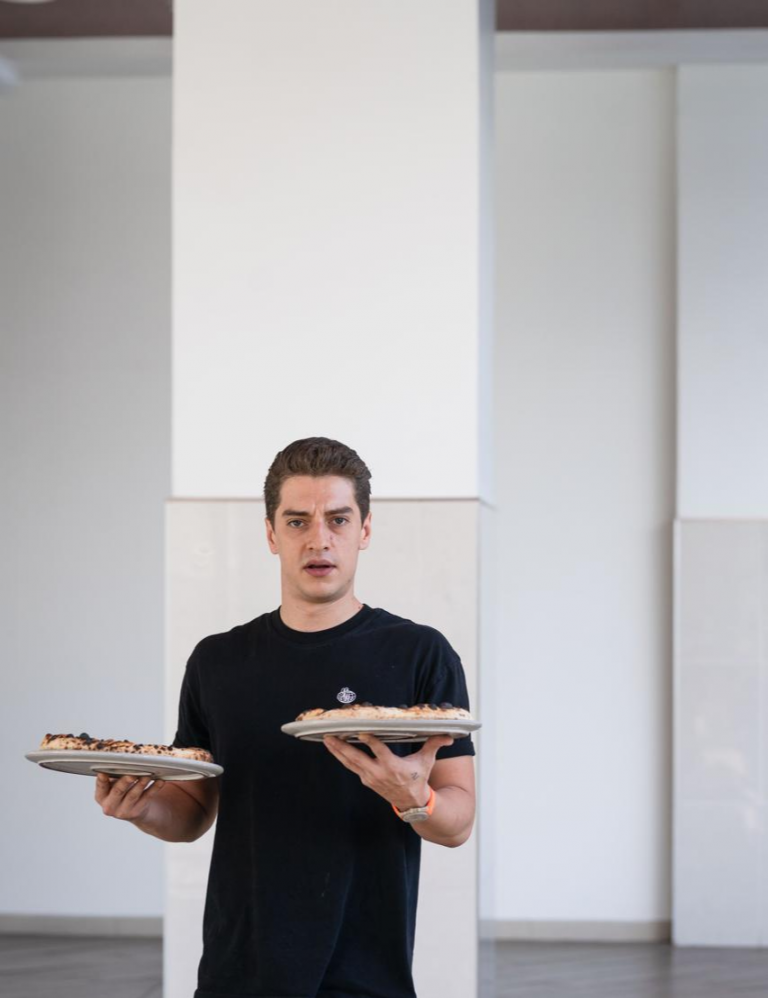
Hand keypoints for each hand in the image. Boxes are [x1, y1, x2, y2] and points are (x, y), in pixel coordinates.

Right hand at [94, 772, 165, 823]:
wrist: (132, 810)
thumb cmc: (122, 791)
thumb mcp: (113, 784)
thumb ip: (115, 773)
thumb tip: (124, 755)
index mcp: (101, 796)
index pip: (101, 786)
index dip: (102, 780)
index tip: (103, 772)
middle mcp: (110, 805)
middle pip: (118, 791)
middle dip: (125, 782)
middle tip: (131, 774)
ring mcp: (123, 810)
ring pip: (133, 795)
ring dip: (141, 784)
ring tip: (147, 775)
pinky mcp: (137, 811)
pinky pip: (147, 797)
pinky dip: (154, 788)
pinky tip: (159, 781)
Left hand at [323, 733, 453, 810]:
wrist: (413, 803)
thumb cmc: (419, 778)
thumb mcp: (427, 761)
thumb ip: (435, 744)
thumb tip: (449, 735)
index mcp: (393, 766)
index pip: (379, 751)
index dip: (369, 741)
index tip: (360, 732)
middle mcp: (379, 772)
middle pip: (356, 758)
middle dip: (342, 747)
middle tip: (329, 735)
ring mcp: (370, 777)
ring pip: (350, 763)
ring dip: (337, 751)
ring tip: (326, 740)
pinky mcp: (366, 780)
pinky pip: (351, 767)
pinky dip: (342, 758)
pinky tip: (335, 749)